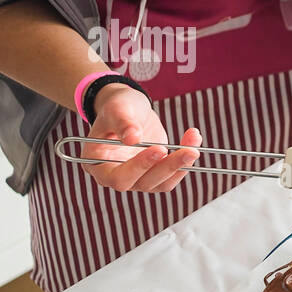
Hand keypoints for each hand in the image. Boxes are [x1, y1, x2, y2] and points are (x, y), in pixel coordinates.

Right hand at [80, 84, 200, 192]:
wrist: (130, 109)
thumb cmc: (117, 108)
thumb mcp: (117, 108)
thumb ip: (123, 122)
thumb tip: (132, 138)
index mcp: (96, 164)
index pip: (118, 177)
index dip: (139, 167)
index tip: (158, 149)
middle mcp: (115, 176)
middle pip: (144, 183)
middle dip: (168, 167)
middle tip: (189, 150)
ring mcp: (137, 178)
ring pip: (162, 182)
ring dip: (181, 165)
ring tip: (194, 142)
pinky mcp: (155, 173)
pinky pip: (173, 175)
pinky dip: (185, 160)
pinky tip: (193, 140)